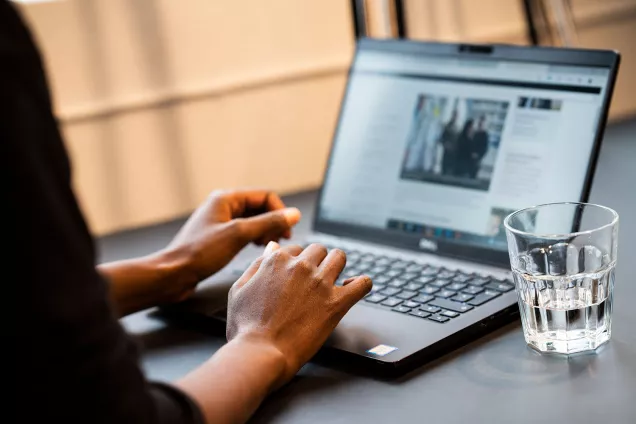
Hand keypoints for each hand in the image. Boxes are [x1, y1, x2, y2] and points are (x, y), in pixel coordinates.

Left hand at [163, 190, 300, 300]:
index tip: (288, 231)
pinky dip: (254, 239)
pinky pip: (244, 232)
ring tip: (269, 246)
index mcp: (226, 198)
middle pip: (260, 207)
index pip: (265, 196)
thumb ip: (268, 223)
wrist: (173, 274)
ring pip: (253, 221)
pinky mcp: (218, 237)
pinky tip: (256, 250)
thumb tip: (292, 214)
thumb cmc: (199, 254)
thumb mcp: (238, 235)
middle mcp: (223, 206)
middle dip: (273, 222)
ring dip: (265, 231)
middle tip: (281, 241)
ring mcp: (220, 222)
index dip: (280, 212)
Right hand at [226, 242, 371, 385]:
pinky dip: (362, 283)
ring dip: (337, 265)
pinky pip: (362, 284)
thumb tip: (273, 247)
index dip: (296, 262)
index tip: (296, 275)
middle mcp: (301, 266)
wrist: (260, 353)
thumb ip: (257, 265)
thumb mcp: (239, 290)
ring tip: (335, 278)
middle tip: (314, 278)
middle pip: (318, 250)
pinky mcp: (336, 303)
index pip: (295, 249)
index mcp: (277, 261)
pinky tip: (355, 288)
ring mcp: (320, 284)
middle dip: (317, 261)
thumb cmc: (245, 327)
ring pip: (339, 257)